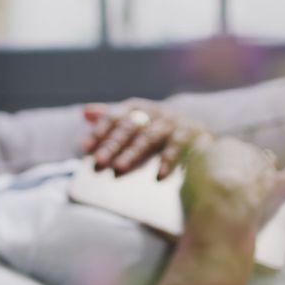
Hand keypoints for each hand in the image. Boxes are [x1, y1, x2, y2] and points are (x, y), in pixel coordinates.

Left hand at [81, 98, 210, 179]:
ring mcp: (173, 123)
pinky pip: (177, 148)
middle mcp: (155, 112)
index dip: (99, 131)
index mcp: (138, 109)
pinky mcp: (191, 136)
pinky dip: (168, 161)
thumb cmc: (159, 129)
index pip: (115, 117)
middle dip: (113, 144)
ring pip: (149, 137)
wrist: (200, 133)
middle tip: (99, 162)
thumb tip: (85, 112)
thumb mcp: (137, 121)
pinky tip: (158, 176)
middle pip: (130, 128)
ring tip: (120, 168)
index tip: (85, 147)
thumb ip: (112, 118)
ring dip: (134, 153)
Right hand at [180, 137, 284, 235]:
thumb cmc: (202, 190)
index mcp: (224, 145)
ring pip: (268, 161)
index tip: (217, 172)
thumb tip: (203, 139)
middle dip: (244, 165)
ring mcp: (264, 167)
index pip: (225, 148)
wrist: (224, 207)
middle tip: (236, 182)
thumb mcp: (192, 164)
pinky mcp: (278, 184)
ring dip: (267, 169)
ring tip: (262, 179)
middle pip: (247, 155)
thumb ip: (199, 149)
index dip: (222, 161)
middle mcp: (246, 151)